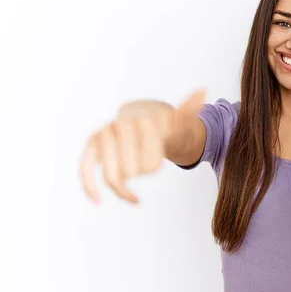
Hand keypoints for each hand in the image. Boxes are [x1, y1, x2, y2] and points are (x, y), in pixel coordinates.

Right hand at [79, 90, 205, 203]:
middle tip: (148, 160)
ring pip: (113, 176)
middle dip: (141, 170)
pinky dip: (89, 185)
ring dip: (124, 188)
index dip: (153, 163)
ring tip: (134, 189)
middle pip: (133, 171)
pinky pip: (86, 167)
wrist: (142, 118)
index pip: (150, 162)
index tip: (158, 154)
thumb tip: (203, 91)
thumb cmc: (163, 125)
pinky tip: (97, 201)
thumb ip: (189, 109)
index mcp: (144, 122)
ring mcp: (103, 134)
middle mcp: (121, 125)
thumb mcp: (179, 119)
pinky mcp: (91, 146)